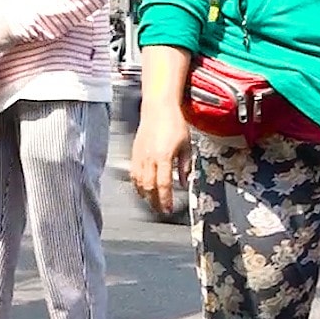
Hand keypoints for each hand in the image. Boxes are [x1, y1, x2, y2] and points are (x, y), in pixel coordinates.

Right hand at [131, 98, 191, 216]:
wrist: (158, 108)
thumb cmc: (174, 123)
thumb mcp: (186, 145)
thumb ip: (185, 165)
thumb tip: (184, 182)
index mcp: (163, 156)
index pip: (164, 184)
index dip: (166, 199)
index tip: (169, 209)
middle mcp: (149, 158)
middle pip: (149, 187)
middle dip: (155, 202)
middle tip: (161, 210)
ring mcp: (139, 156)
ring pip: (139, 182)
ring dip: (145, 195)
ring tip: (152, 203)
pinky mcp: (134, 153)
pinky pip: (133, 174)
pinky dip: (137, 185)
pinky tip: (142, 189)